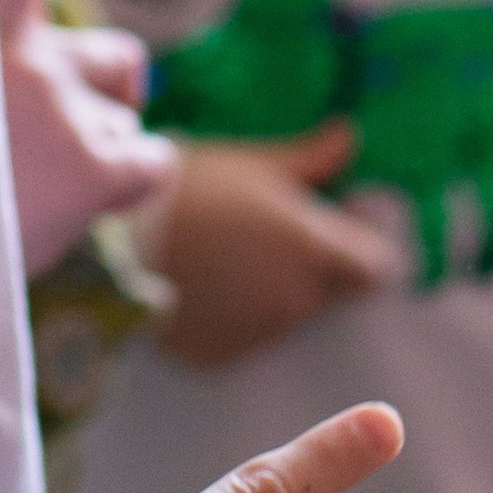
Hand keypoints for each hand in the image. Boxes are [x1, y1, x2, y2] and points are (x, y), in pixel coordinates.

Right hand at [0, 0, 175, 278]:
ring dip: (101, 143)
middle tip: (48, 137)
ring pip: (126, 114)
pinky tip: (78, 205)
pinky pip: (152, 161)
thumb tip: (84, 68)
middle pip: (114, 55)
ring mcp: (66, 108)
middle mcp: (27, 56)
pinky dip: (131, 182)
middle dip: (100, 90)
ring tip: (41, 185)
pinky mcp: (97, 166)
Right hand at [151, 130, 384, 367]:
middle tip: (267, 231)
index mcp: (315, 250)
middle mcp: (298, 299)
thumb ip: (311, 158)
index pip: (377, 267)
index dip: (363, 244)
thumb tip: (350, 137)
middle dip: (315, 264)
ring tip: (224, 252)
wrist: (115, 242)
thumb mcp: (252, 162)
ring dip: (272, 288)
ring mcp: (261, 333)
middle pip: (331, 290)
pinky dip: (233, 314)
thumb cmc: (189, 188)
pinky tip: (200, 282)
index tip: (336, 220)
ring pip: (286, 312)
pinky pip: (245, 334)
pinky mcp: (223, 356)